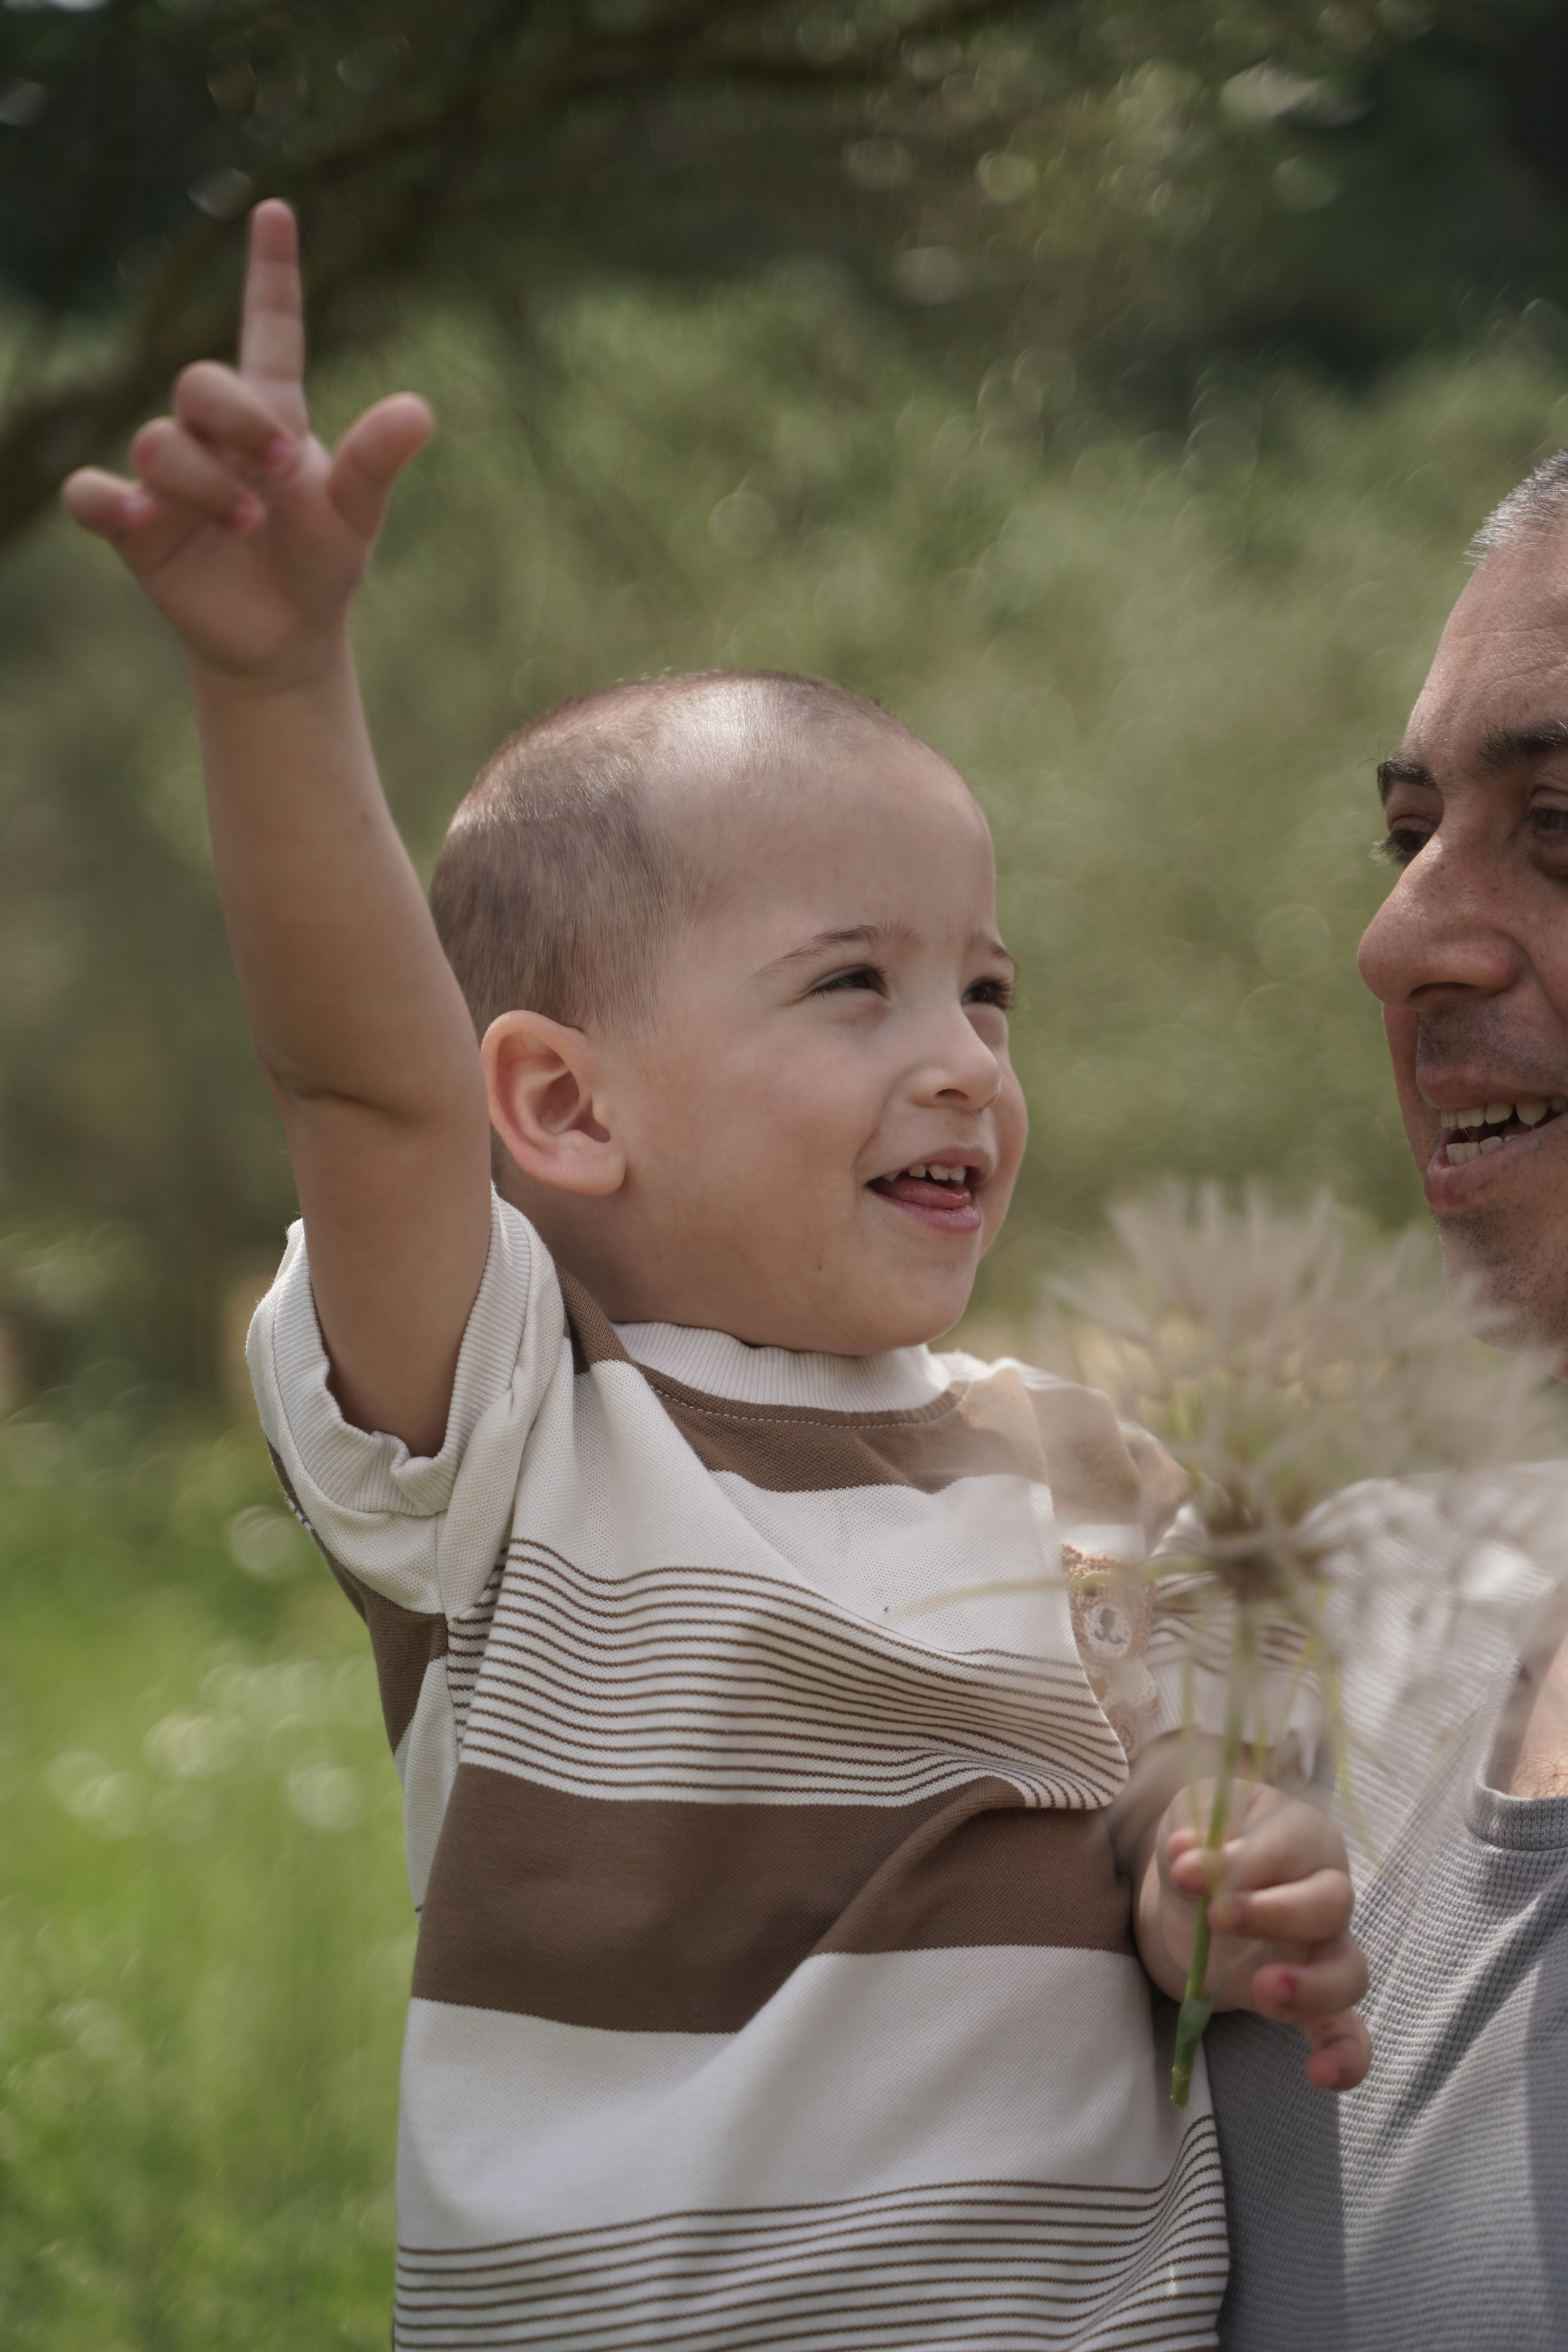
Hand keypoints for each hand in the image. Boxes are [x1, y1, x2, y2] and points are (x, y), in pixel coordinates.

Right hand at [60, 200, 431, 684]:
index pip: (268, 329)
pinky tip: (139, 516)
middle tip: (281, 472)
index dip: (271, 273)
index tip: (277, 211)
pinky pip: (90, 492)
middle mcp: (213, 436)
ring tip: (247, 524)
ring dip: (204, 482)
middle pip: (199, 383)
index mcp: (271, 416)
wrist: (285, 639)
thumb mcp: (356, 515)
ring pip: (158, 442)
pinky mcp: (133, 525)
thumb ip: (378, 461)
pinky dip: (107, 499)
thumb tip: (420, 410)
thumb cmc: (320, 566)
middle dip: (237, 420)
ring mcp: (167, 477)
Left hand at [1143, 1779, 1370, 2091]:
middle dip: (1276, 1914)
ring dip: (1312, 1985)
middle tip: (1216, 1918)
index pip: (1287, 1845)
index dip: (1238, 1860)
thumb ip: (1192, 1836)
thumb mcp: (1191, 1820)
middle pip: (1331, 1904)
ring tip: (1261, 1990)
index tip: (1184, 1870)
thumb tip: (1186, 1856)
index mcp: (1301, 1835)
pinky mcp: (1312, 2001)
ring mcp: (1326, 1950)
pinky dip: (1346, 2057)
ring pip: (1349, 1971)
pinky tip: (1320, 2076)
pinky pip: (1348, 2033)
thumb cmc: (1204, 1840)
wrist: (1195, 1886)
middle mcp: (1327, 1891)